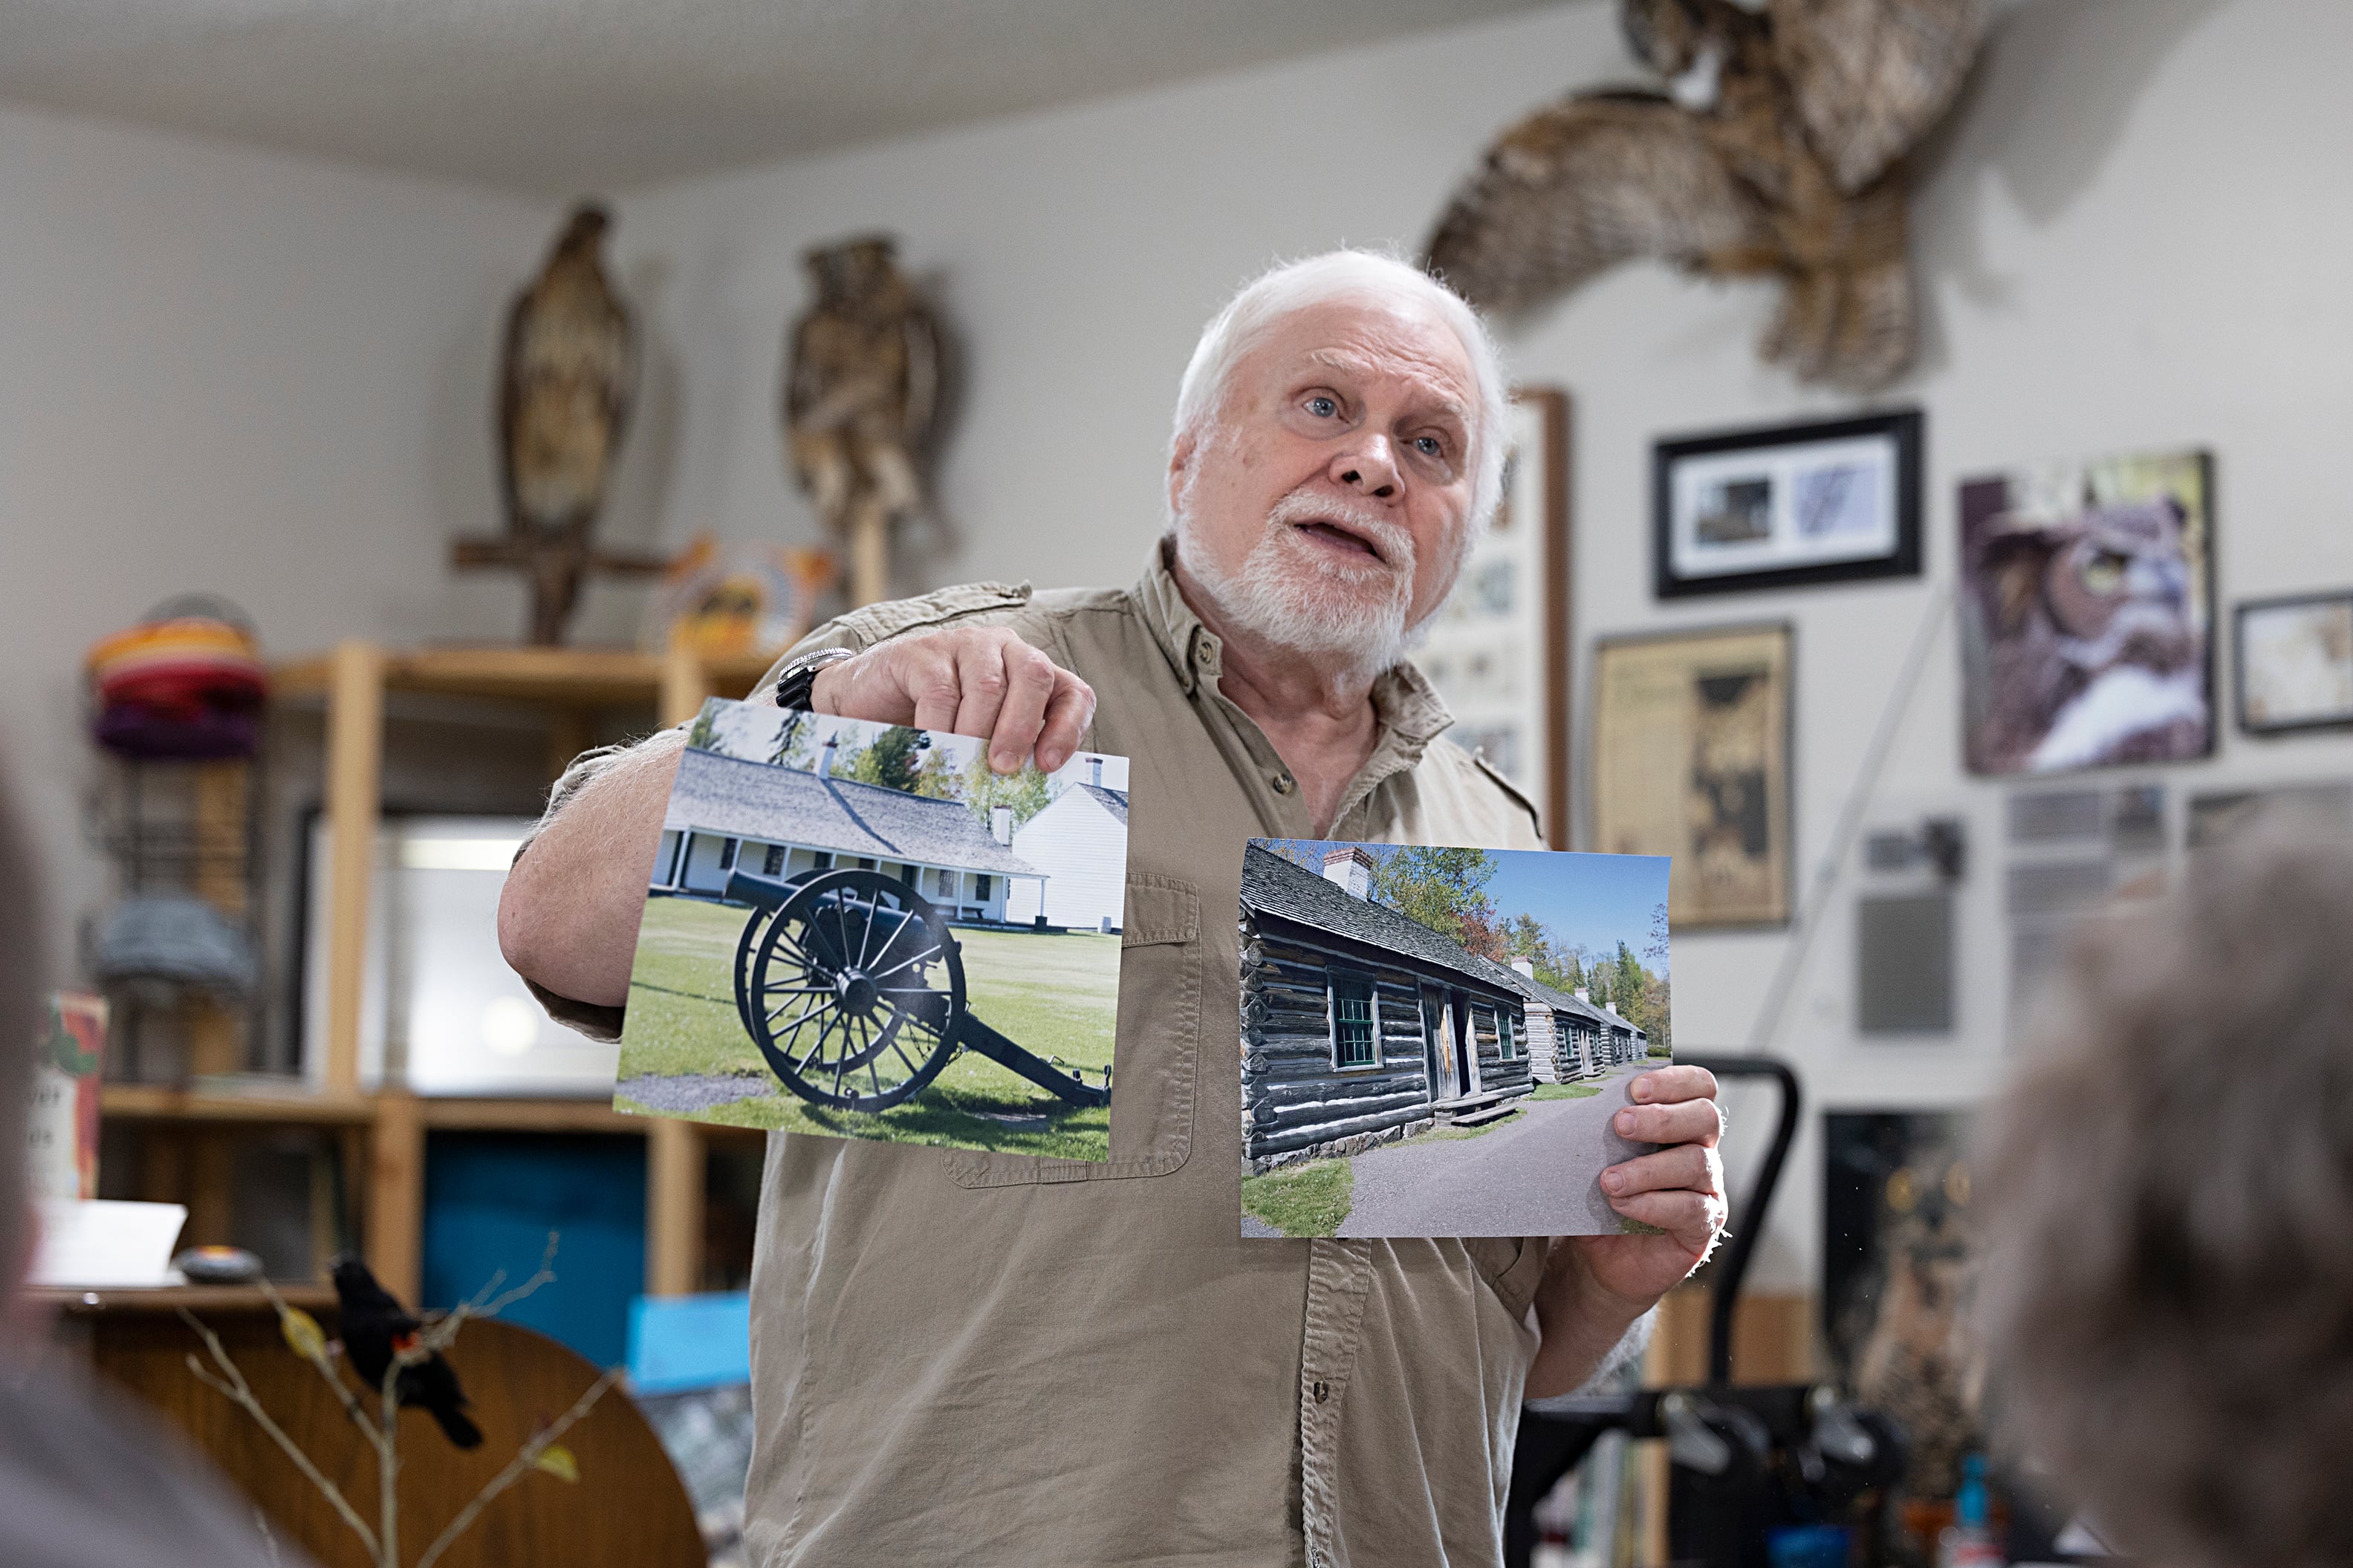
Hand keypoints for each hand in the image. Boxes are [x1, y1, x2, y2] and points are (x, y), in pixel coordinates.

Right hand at [811, 626, 1096, 774]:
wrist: (863, 703)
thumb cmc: (932, 724)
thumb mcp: (979, 738)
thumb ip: (1007, 752)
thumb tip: (1029, 793)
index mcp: (1029, 673)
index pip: (1072, 692)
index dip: (1069, 729)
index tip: (1049, 766)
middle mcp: (1004, 649)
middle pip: (1035, 677)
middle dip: (1022, 729)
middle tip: (1002, 768)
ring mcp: (964, 644)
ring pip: (988, 685)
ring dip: (978, 733)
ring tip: (965, 766)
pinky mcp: (923, 652)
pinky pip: (941, 691)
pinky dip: (939, 727)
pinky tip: (932, 748)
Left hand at [1572, 1065, 1726, 1309]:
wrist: (1602, 1256)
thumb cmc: (1602, 1198)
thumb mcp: (1596, 1160)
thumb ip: (1596, 1134)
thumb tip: (1567, 1109)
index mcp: (1679, 1123)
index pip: (1699, 1086)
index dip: (1675, 1081)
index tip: (1636, 1088)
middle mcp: (1701, 1149)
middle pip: (1705, 1117)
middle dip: (1661, 1118)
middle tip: (1621, 1124)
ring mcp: (1707, 1188)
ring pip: (1696, 1163)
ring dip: (1648, 1169)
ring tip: (1609, 1181)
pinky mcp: (1703, 1224)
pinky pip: (1691, 1208)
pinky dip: (1652, 1205)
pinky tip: (1622, 1206)